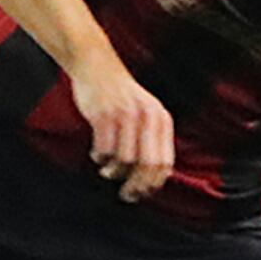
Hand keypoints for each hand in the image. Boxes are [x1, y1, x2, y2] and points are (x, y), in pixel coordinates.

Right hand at [70, 61, 177, 200]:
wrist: (96, 65)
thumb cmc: (120, 94)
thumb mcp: (145, 110)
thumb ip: (152, 137)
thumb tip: (151, 175)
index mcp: (161, 118)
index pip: (164, 162)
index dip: (154, 183)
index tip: (143, 192)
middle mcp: (146, 117)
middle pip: (146, 165)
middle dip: (136, 185)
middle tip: (127, 194)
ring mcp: (124, 115)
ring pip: (124, 159)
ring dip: (114, 171)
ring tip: (108, 171)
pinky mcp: (103, 115)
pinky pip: (104, 148)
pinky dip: (100, 157)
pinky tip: (97, 155)